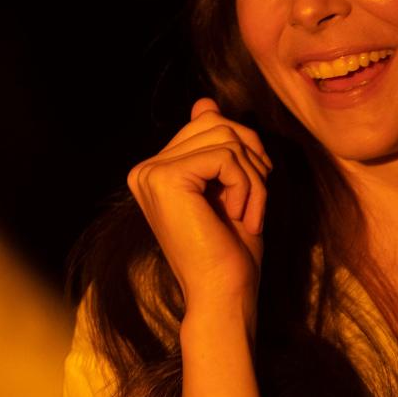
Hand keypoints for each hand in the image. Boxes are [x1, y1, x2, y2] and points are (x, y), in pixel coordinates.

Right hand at [127, 98, 271, 313]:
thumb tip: (204, 101)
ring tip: (247, 214)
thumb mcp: (230, 187)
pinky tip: (241, 218)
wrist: (223, 295)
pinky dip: (249, 187)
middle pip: (217, 123)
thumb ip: (215, 144)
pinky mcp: (165, 179)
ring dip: (253, 178)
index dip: (245, 152)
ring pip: (226, 137)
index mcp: (154, 170)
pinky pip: (227, 157)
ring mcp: (150, 173)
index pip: (209, 123)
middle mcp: (144, 169)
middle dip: (251, 160)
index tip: (249, 193)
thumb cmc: (230, 251)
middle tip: (252, 204)